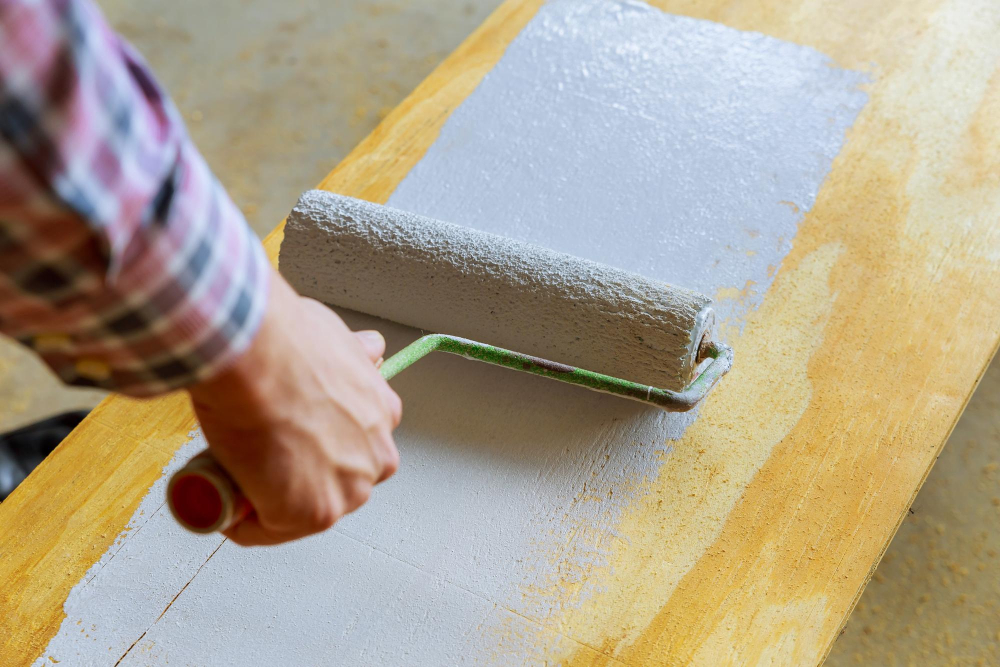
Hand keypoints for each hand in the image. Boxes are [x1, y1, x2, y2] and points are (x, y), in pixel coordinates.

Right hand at [187, 268, 401, 545]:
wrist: (256, 354)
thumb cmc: (285, 341)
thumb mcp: (339, 339)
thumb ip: (355, 352)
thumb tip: (370, 348)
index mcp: (383, 415)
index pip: (352, 447)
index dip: (314, 446)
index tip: (284, 440)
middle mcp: (376, 457)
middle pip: (332, 481)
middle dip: (296, 474)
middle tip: (254, 455)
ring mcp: (348, 490)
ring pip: (302, 509)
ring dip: (268, 499)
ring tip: (231, 475)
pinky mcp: (311, 515)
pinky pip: (264, 531)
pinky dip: (238, 523)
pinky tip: (219, 502)